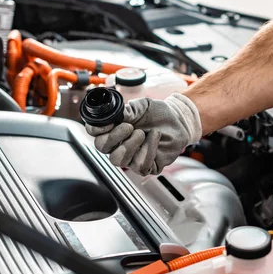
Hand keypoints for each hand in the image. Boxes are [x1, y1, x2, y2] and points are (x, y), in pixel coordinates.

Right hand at [85, 93, 201, 175]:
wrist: (178, 120)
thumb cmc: (158, 114)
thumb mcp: (141, 106)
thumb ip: (127, 111)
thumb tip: (114, 115)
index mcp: (113, 129)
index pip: (94, 132)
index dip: (96, 128)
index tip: (108, 122)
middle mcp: (118, 145)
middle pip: (102, 147)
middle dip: (114, 137)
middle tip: (129, 127)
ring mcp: (131, 157)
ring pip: (117, 160)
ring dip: (129, 146)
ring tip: (142, 133)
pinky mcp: (146, 166)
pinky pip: (140, 165)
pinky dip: (148, 150)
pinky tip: (154, 137)